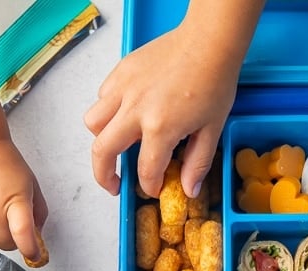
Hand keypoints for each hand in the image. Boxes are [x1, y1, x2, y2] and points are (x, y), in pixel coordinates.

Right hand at [0, 139, 48, 261]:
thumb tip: (36, 236)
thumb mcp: (32, 187)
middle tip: (17, 224)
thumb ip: (38, 213)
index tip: (36, 256)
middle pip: (6, 244)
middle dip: (15, 240)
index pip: (23, 234)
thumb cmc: (9, 166)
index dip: (31, 250)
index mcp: (16, 202)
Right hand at [84, 22, 240, 198]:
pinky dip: (107, 112)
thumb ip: (197, 163)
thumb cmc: (214, 82)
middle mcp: (135, 109)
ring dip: (101, 140)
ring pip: (93, 123)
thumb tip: (189, 189)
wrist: (209, 42)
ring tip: (115, 146)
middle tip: (113, 184)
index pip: (146, 170)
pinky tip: (125, 115)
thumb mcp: (212, 129)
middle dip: (103, 176)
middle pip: (102, 151)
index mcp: (161, 127)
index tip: (154, 188)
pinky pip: (101, 98)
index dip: (149, 186)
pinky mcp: (120, 72)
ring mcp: (124, 88)